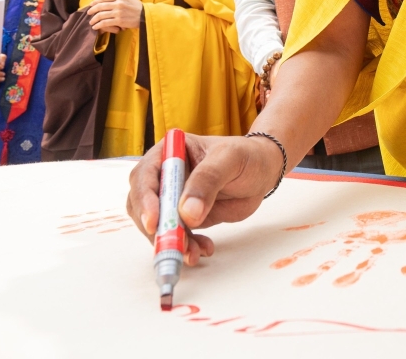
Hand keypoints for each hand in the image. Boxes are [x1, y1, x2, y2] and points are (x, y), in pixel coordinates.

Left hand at [87, 0, 143, 33]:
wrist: (146, 16)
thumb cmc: (139, 6)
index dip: (96, 1)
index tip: (91, 5)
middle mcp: (118, 3)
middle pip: (101, 6)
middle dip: (92, 10)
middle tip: (88, 13)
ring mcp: (118, 12)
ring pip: (101, 15)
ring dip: (94, 19)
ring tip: (91, 22)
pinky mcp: (119, 21)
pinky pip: (105, 23)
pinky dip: (99, 25)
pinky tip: (95, 27)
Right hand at [126, 134, 284, 264]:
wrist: (262, 170)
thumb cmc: (246, 156)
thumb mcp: (229, 160)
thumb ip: (208, 180)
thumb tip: (187, 213)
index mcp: (169, 151)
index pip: (145, 176)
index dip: (145, 200)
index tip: (154, 222)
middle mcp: (165, 174)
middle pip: (143, 204)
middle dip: (157, 228)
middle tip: (175, 246)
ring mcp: (173, 197)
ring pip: (158, 225)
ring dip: (172, 242)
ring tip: (194, 253)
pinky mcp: (184, 216)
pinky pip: (176, 236)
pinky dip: (185, 247)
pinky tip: (203, 249)